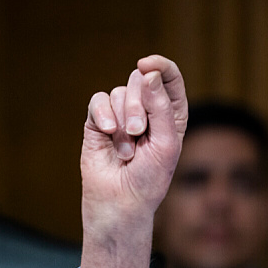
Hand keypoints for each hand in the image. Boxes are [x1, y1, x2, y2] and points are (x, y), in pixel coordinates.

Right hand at [77, 55, 187, 267]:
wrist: (121, 202)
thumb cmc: (150, 178)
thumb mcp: (165, 143)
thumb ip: (160, 107)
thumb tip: (148, 73)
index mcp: (170, 115)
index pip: (169, 79)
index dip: (161, 66)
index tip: (148, 65)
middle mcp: (146, 111)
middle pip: (140, 81)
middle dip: (137, 104)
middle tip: (138, 132)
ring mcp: (121, 115)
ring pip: (117, 91)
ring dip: (121, 119)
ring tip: (126, 149)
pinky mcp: (98, 122)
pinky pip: (97, 100)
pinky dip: (102, 114)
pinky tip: (107, 133)